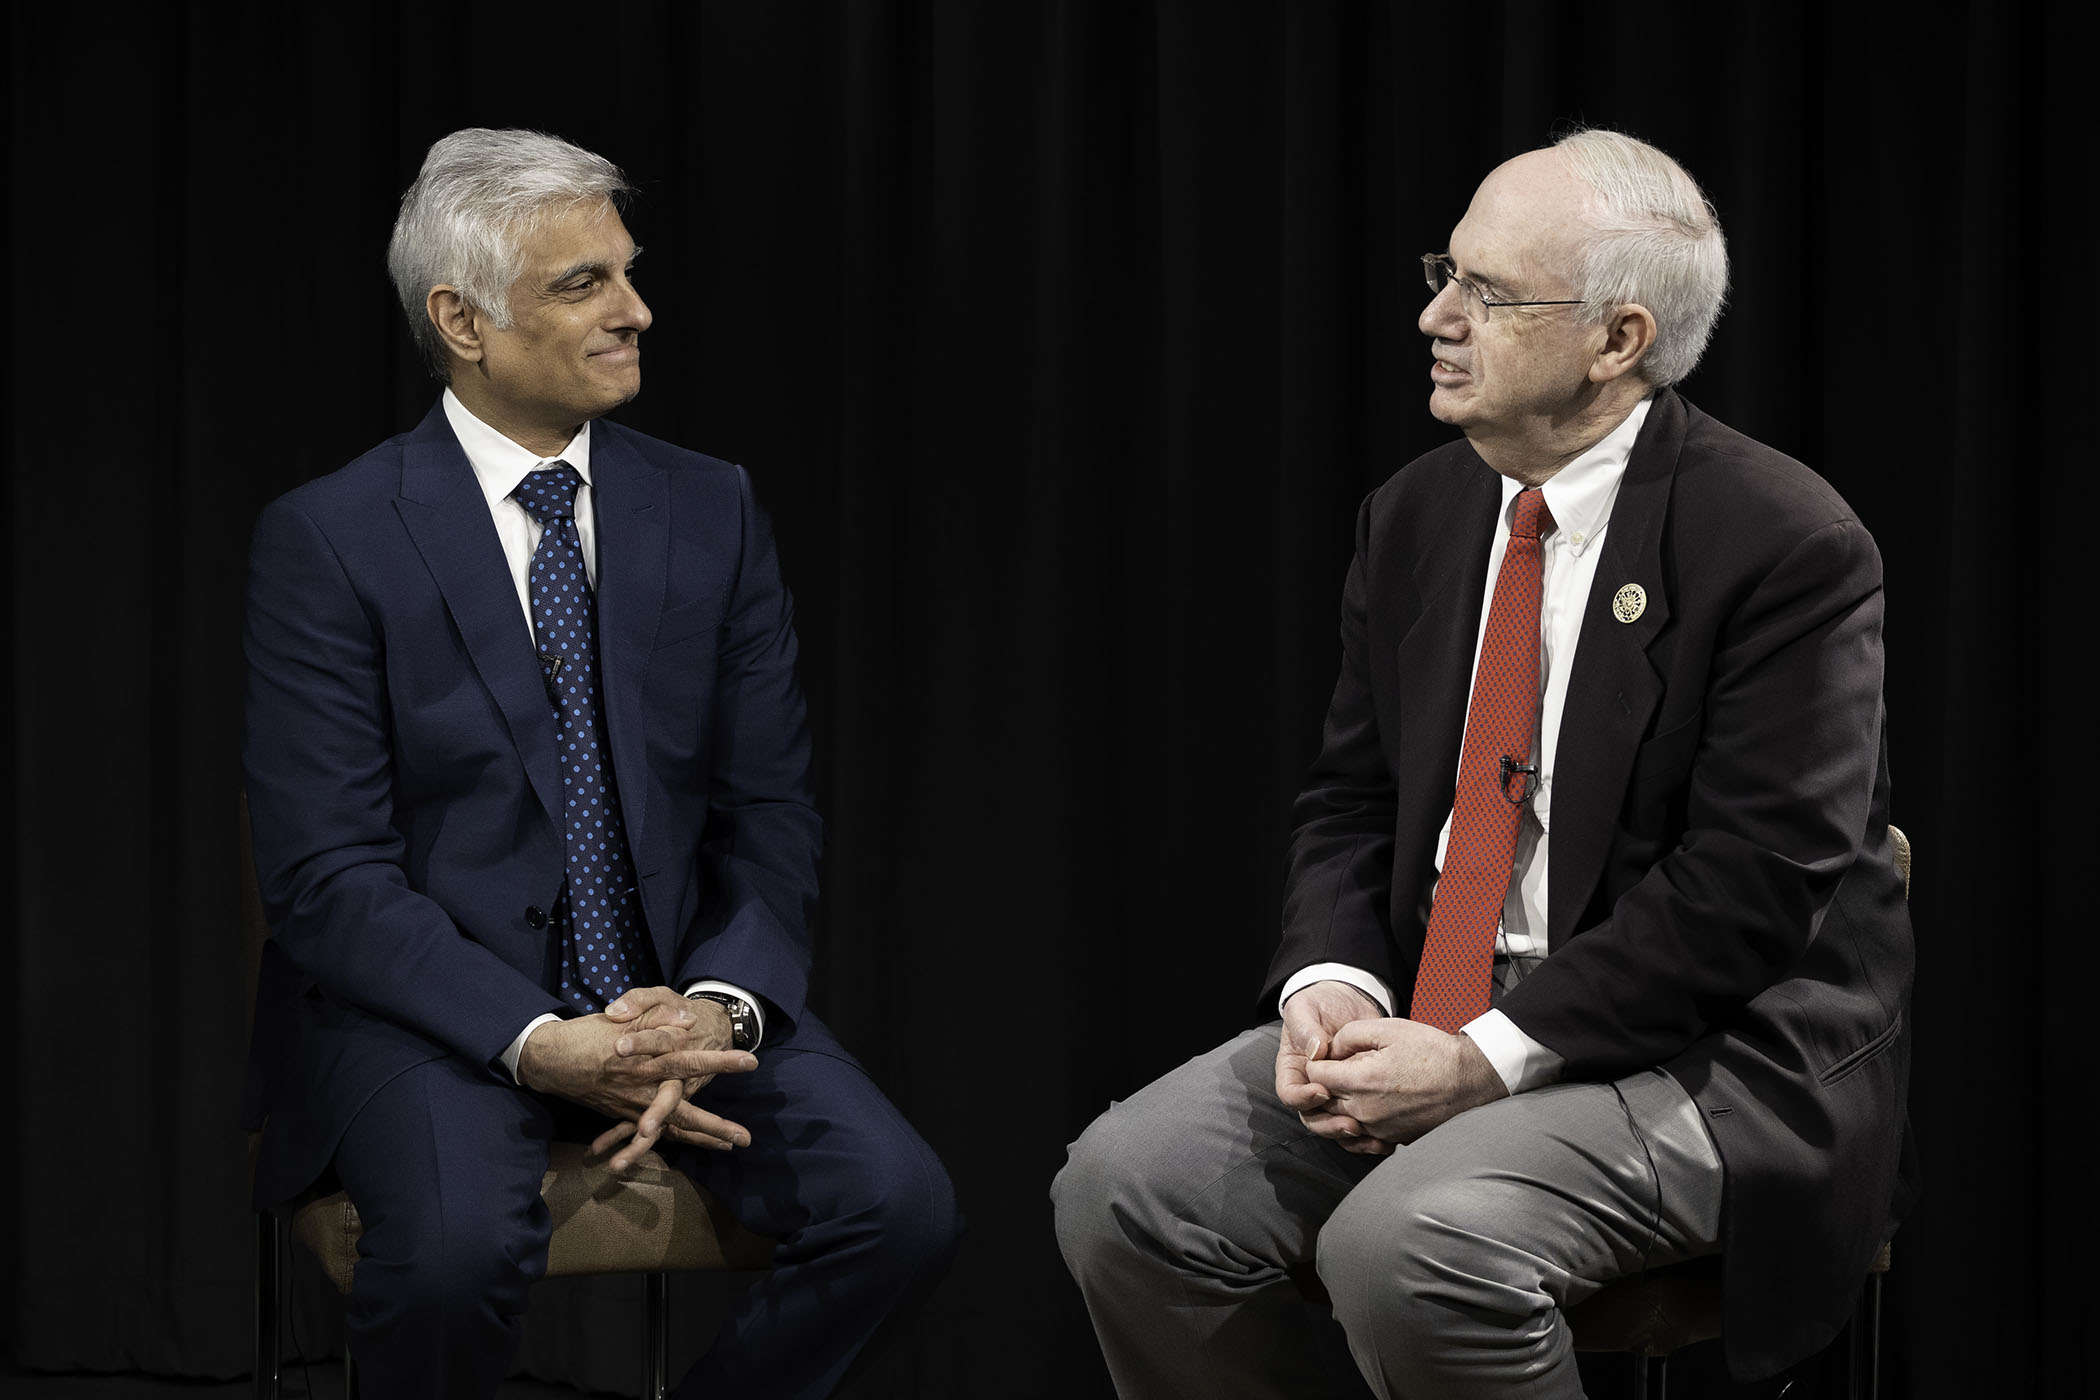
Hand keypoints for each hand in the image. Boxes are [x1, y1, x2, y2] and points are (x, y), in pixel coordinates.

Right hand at [516, 1005, 755, 1170]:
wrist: (551, 1058)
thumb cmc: (591, 1032)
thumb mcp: (627, 1015)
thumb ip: (659, 1018)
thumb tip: (690, 1021)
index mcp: (645, 1059)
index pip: (689, 1060)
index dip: (720, 1061)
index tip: (750, 1062)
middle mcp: (641, 1087)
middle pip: (684, 1109)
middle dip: (715, 1124)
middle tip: (745, 1138)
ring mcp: (631, 1105)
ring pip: (670, 1127)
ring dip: (701, 1138)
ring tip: (729, 1146)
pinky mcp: (622, 1114)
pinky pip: (647, 1135)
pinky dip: (676, 1142)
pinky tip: (693, 1145)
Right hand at [1276, 981, 1393, 1154]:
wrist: (1348, 1000)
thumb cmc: (1319, 1002)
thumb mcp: (1304, 1007)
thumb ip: (1306, 1028)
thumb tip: (1316, 1051)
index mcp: (1293, 1069)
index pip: (1290, 1093)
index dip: (1303, 1098)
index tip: (1322, 1091)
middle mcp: (1310, 1086)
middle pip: (1311, 1117)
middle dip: (1328, 1124)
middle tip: (1349, 1123)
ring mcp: (1334, 1093)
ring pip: (1334, 1124)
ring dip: (1348, 1133)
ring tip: (1365, 1132)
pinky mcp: (1357, 1096)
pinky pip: (1358, 1121)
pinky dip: (1368, 1134)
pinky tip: (1382, 1137)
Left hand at [1302, 1019, 1507, 1145]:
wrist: (1468, 1081)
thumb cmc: (1432, 1053)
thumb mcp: (1388, 1029)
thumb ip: (1349, 1035)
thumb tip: (1330, 1048)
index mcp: (1361, 1081)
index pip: (1315, 1076)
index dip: (1319, 1061)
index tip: (1331, 1055)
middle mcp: (1364, 1111)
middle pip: (1322, 1102)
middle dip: (1324, 1084)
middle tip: (1339, 1069)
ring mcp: (1377, 1129)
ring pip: (1337, 1122)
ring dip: (1337, 1105)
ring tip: (1351, 1088)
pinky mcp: (1391, 1139)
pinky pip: (1358, 1139)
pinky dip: (1354, 1125)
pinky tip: (1365, 1108)